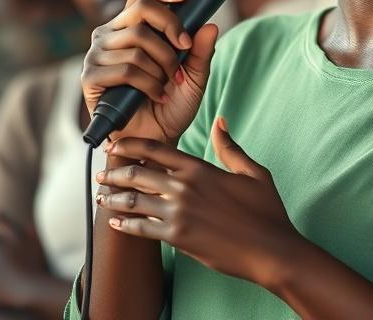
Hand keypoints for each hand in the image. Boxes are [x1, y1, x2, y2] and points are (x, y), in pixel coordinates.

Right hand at [82, 0, 217, 144]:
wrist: (156, 139)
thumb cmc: (171, 105)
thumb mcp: (195, 76)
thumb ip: (202, 51)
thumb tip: (210, 25)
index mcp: (131, 25)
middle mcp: (110, 34)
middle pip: (143, 10)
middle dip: (172, 30)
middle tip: (185, 52)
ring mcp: (98, 54)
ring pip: (138, 42)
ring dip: (163, 65)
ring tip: (169, 84)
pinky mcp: (90, 77)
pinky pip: (127, 68)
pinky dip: (150, 83)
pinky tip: (157, 95)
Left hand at [95, 118, 300, 288]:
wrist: (270, 250)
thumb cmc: (265, 211)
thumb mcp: (253, 173)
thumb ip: (230, 147)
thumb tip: (221, 121)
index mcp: (200, 168)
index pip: (156, 150)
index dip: (131, 145)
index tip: (116, 145)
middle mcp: (184, 187)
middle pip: (138, 174)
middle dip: (115, 172)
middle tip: (102, 173)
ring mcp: (178, 213)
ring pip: (134, 201)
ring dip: (114, 198)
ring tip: (102, 196)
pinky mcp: (177, 237)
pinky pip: (141, 228)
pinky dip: (125, 224)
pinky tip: (115, 222)